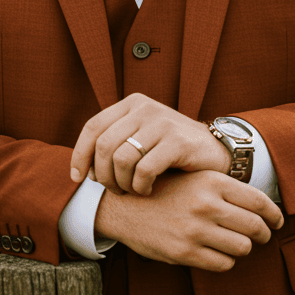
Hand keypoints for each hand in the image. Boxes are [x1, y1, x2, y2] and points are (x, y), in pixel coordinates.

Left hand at [70, 94, 230, 195]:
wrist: (217, 151)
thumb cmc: (173, 151)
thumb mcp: (142, 139)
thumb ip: (115, 144)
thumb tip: (84, 169)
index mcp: (132, 104)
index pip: (93, 127)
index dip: (80, 155)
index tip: (78, 178)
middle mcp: (145, 108)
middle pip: (104, 145)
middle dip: (103, 175)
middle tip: (115, 190)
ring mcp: (162, 122)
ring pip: (121, 159)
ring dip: (122, 183)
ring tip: (132, 190)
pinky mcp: (178, 141)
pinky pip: (144, 169)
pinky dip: (141, 186)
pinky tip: (148, 190)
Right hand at [94, 170, 282, 271]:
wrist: (125, 206)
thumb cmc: (165, 191)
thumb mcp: (195, 179)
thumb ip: (225, 190)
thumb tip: (262, 208)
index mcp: (212, 182)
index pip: (259, 201)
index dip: (274, 215)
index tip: (278, 222)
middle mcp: (206, 205)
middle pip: (255, 227)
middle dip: (263, 235)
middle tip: (262, 236)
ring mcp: (196, 230)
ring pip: (242, 248)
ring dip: (243, 248)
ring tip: (236, 244)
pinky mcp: (185, 253)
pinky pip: (223, 264)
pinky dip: (225, 261)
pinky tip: (218, 254)